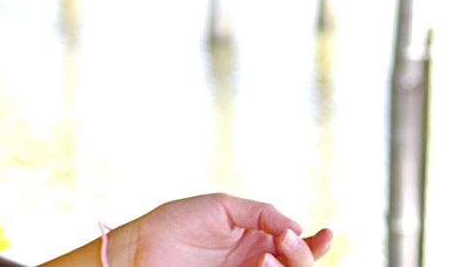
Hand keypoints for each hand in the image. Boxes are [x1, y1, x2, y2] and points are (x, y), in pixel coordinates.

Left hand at [108, 193, 331, 266]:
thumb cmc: (178, 223)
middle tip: (285, 242)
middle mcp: (258, 264)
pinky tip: (263, 264)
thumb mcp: (221, 207)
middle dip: (301, 257)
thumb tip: (296, 228)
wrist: (141, 247)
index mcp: (258, 241)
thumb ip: (260, 213)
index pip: (298, 248)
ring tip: (267, 258)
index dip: (317, 245)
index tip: (327, 234)